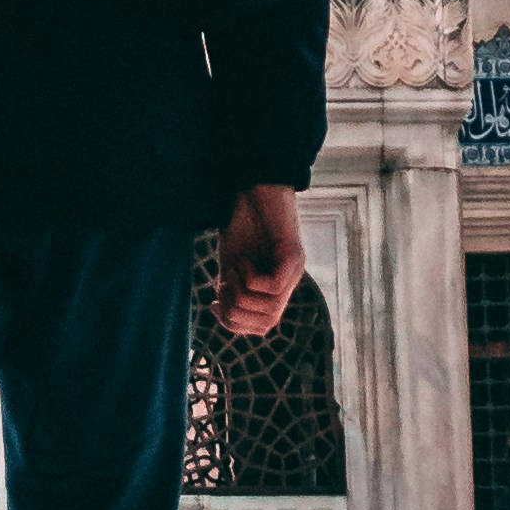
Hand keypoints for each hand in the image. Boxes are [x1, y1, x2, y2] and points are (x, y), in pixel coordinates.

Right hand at [214, 183, 305, 342]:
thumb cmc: (242, 219)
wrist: (252, 183)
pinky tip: (242, 262)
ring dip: (242, 296)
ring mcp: (294, 268)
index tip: (215, 304)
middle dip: (237, 314)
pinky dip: (251, 280)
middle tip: (222, 288)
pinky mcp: (294, 253)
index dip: (236, 325)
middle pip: (268, 323)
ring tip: (231, 272)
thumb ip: (232, 288)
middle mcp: (290, 280)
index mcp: (276, 285)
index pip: (263, 326)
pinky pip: (274, 286)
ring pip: (272, 309)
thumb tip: (224, 315)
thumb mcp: (232, 261)